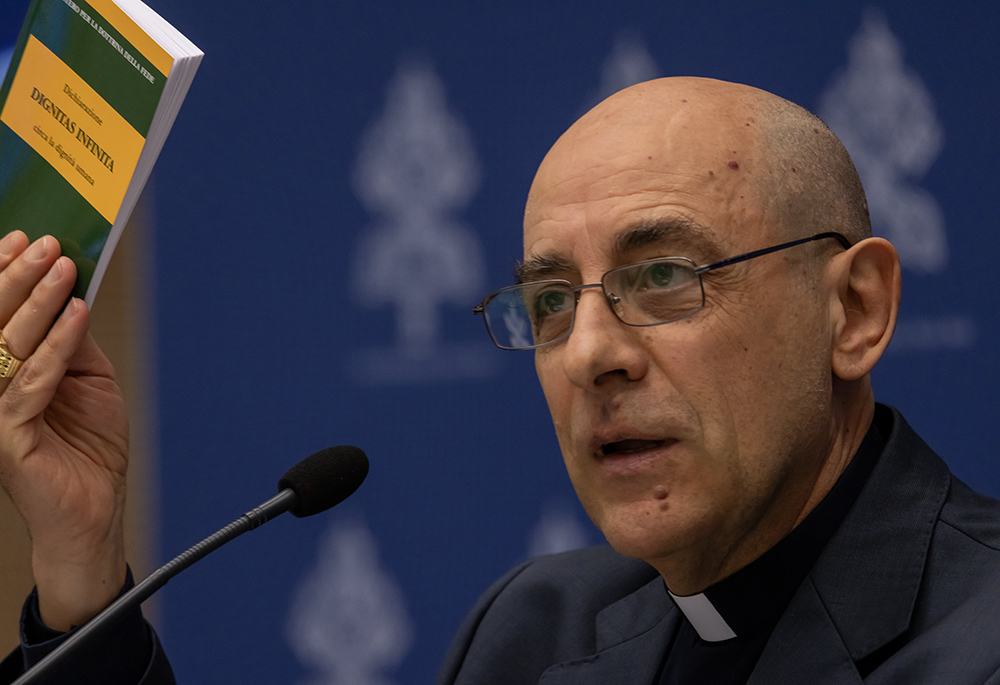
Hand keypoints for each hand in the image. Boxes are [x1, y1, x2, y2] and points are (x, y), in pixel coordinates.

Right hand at [0, 231, 128, 630]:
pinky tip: (76, 317)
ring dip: (36, 302)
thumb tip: (71, 294)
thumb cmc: (87, 446)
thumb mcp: (87, 380)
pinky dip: (57, 346)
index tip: (20, 238)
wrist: (93, 510)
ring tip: (61, 267)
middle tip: (45, 244)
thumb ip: (72, 341)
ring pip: (6, 346)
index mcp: (2, 372)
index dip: (1, 275)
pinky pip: (32, 383)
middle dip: (17, 278)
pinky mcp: (9, 436)